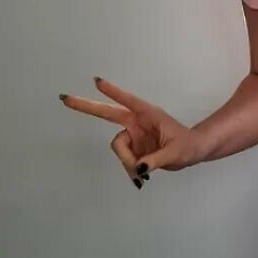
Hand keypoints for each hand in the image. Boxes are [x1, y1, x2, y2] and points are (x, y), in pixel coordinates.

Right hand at [59, 76, 202, 187]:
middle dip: (86, 106)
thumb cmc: (188, 146)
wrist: (193, 153)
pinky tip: (142, 177)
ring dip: (127, 162)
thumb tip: (138, 168)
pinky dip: (130, 169)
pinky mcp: (133, 148)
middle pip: (107, 114)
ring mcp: (133, 135)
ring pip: (118, 148)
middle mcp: (137, 122)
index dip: (113, 92)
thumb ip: (156, 161)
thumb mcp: (175, 153)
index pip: (128, 101)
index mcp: (149, 115)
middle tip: (64, 98)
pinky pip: (124, 160)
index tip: (96, 81)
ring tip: (145, 173)